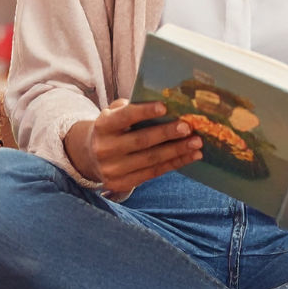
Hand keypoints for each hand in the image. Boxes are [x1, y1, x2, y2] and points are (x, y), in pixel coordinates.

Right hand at [64, 99, 203, 192]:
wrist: (90, 157)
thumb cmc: (112, 129)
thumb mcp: (113, 114)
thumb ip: (130, 107)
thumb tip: (164, 105)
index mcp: (103, 126)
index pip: (124, 117)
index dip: (144, 112)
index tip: (165, 107)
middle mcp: (105, 149)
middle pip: (141, 141)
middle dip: (167, 134)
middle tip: (188, 127)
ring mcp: (113, 169)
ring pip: (151, 160)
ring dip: (177, 151)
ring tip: (196, 143)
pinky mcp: (122, 183)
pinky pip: (153, 173)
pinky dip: (174, 164)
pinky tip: (191, 156)